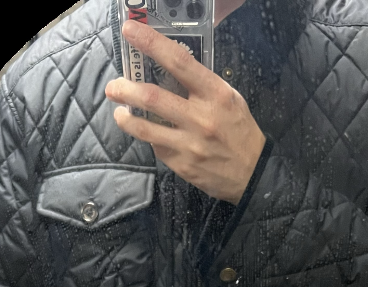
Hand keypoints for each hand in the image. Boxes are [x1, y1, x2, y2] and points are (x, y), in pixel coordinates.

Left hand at [105, 19, 265, 204]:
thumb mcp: (230, 98)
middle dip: (126, 88)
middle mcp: (201, 118)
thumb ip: (202, 84)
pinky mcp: (182, 164)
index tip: (130, 31)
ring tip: (119, 112)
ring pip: (145, 127)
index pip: (178, 62)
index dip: (151, 43)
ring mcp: (189, 144)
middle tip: (114, 86)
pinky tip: (147, 132)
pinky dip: (148, 137)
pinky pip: (156, 146)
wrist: (253, 174)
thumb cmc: (240, 132)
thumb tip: (170, 68)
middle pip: (153, 96)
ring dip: (126, 117)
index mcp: (215, 94)